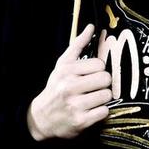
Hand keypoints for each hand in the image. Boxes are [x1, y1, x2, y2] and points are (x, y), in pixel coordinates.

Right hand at [27, 24, 111, 139]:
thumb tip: (91, 27)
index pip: (100, 64)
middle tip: (94, 87)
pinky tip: (92, 110)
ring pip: (107, 95)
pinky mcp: (80, 121)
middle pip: (106, 79)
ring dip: (103, 98)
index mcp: (67, 70)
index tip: (90, 74)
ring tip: (93, 98)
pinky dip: (101, 111)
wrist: (41, 118)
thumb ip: (78, 44)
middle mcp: (69, 87)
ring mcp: (75, 105)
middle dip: (103, 83)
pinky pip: (104, 111)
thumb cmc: (56, 87)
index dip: (98, 69)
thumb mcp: (63, 64)